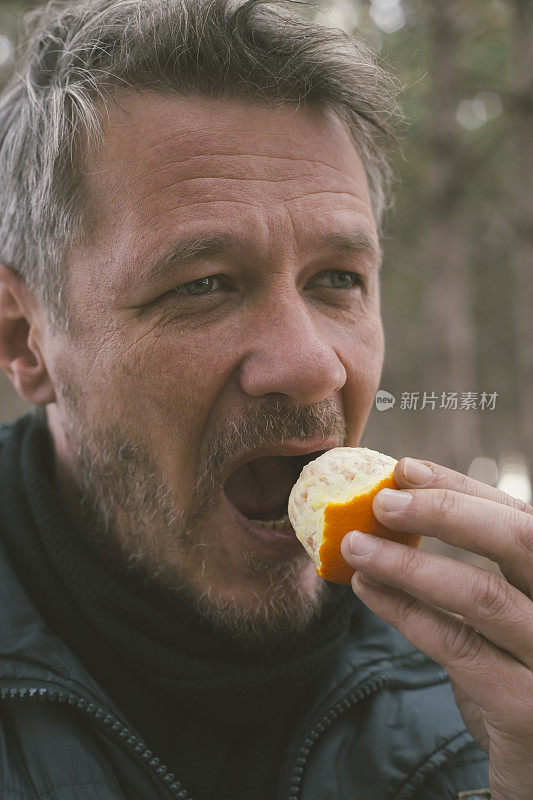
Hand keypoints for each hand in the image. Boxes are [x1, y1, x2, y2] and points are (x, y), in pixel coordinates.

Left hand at [339, 457, 532, 799]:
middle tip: (382, 501)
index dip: (464, 488)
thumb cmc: (518, 679)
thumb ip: (476, 574)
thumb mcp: (509, 620)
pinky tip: (368, 591)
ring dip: (409, 563)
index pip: (522, 519)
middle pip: (520, 540)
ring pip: (482, 594)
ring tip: (356, 547)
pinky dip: (406, 612)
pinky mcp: (527, 709)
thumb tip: (401, 514)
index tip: (405, 470)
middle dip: (445, 510)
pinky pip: (456, 646)